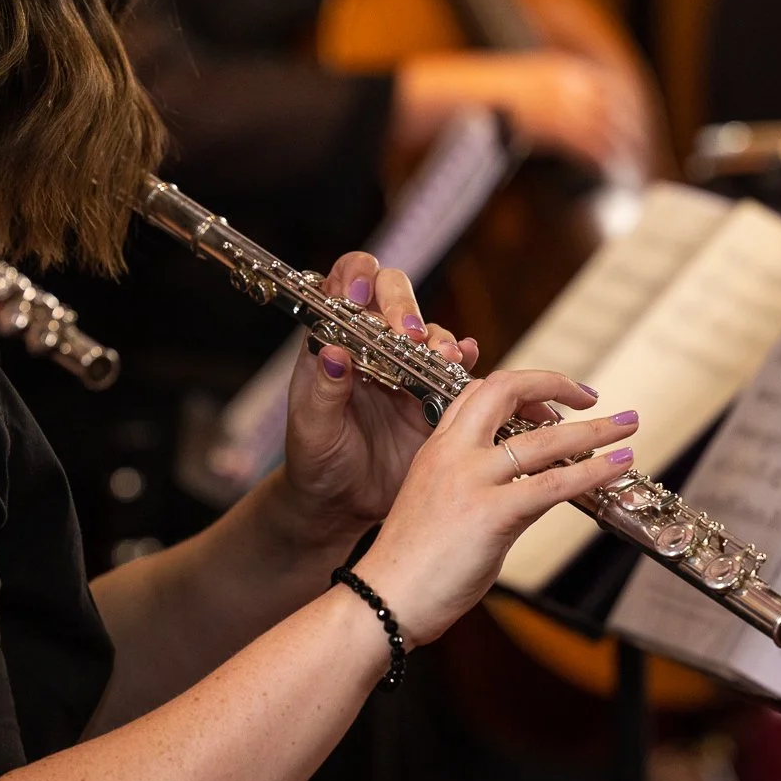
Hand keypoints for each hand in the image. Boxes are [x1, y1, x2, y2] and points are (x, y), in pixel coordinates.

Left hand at [277, 251, 478, 530]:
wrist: (344, 503)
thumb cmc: (317, 461)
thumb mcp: (312, 429)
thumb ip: (322, 391)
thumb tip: (332, 352)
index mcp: (335, 341)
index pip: (344, 285)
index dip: (356, 277)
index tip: (362, 295)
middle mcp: (374, 346)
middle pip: (394, 295)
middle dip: (404, 305)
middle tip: (409, 334)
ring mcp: (408, 368)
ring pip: (430, 332)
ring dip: (439, 338)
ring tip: (443, 359)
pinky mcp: (436, 396)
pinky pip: (457, 369)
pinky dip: (467, 360)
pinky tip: (468, 362)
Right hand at [355, 369, 639, 644]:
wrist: (382, 602)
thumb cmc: (409, 567)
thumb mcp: (440, 507)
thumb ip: (478, 488)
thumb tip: (524, 493)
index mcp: (436, 449)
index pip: (479, 392)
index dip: (521, 388)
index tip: (550, 403)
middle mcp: (453, 454)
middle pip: (505, 390)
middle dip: (554, 384)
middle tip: (589, 396)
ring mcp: (471, 481)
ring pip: (544, 439)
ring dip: (594, 430)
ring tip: (627, 426)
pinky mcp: (490, 514)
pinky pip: (553, 484)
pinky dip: (593, 471)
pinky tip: (617, 465)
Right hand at [395, 50, 650, 177]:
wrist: (449, 98)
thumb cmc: (474, 103)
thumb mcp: (518, 93)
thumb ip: (543, 106)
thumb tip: (558, 129)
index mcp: (559, 68)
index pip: (610, 86)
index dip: (629, 111)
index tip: (637, 132)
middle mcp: (564, 80)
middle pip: (615, 108)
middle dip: (631, 135)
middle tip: (638, 160)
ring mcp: (557, 100)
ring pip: (606, 129)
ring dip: (620, 153)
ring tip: (626, 175)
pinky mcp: (548, 123)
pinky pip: (586, 144)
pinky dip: (601, 161)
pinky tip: (606, 175)